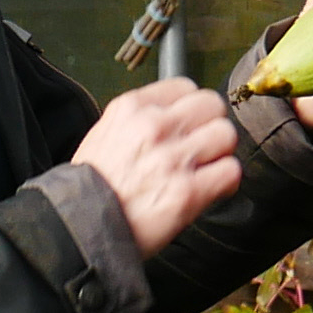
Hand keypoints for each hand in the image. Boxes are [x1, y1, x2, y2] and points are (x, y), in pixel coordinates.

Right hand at [72, 79, 243, 254]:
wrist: (81, 226)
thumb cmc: (93, 186)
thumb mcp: (105, 134)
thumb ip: (139, 120)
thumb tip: (174, 115)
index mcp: (131, 108)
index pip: (185, 86)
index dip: (193, 108)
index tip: (190, 124)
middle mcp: (154, 126)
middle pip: (212, 105)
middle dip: (212, 126)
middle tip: (203, 147)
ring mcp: (172, 158)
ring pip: (226, 135)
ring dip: (221, 153)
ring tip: (205, 169)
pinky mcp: (188, 191)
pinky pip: (230, 171)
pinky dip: (226, 181)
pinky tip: (211, 189)